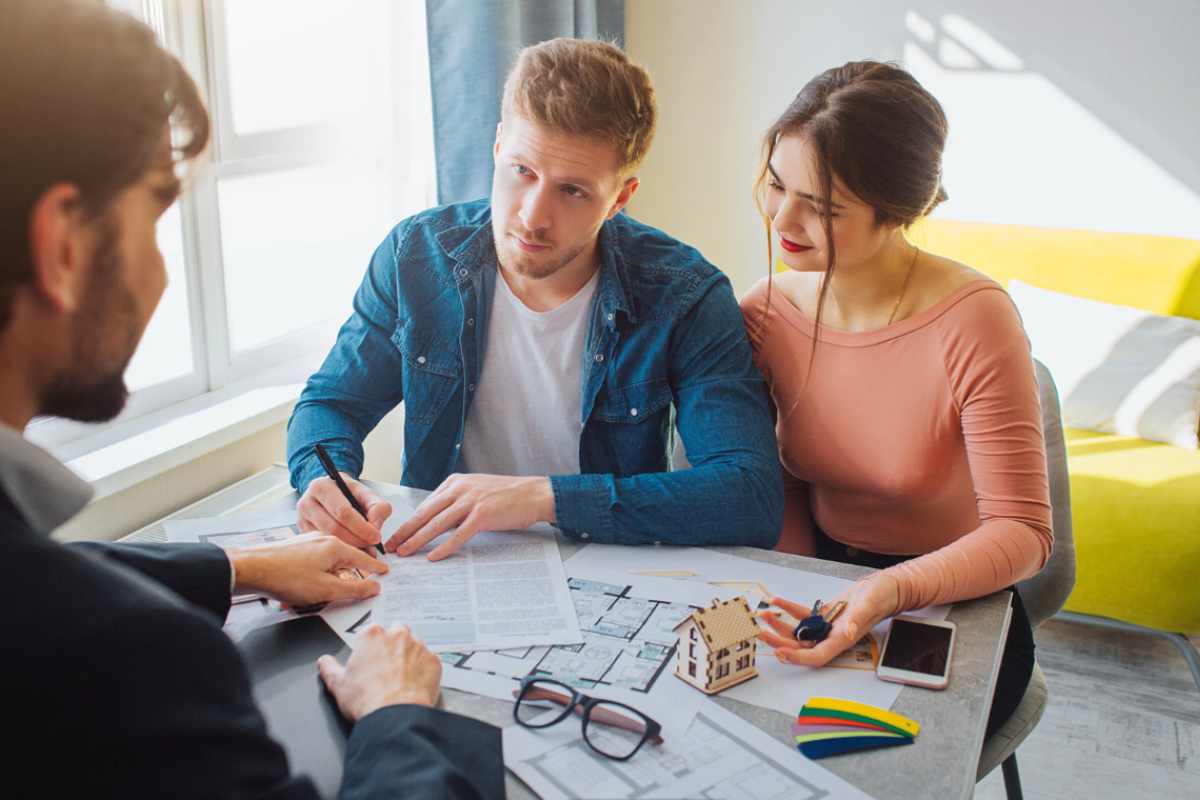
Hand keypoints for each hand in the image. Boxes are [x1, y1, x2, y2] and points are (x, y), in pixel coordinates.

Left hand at [229, 534, 387, 606]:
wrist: (251, 569)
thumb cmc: (286, 577)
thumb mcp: (326, 589)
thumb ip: (354, 590)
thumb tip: (374, 587)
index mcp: (335, 547)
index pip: (363, 558)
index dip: (375, 567)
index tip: (384, 571)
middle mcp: (324, 540)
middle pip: (346, 559)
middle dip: (351, 575)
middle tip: (358, 587)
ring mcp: (308, 542)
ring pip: (329, 562)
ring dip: (330, 578)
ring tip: (322, 595)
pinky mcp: (295, 548)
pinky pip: (315, 563)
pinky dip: (316, 575)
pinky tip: (306, 589)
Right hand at [297, 473, 391, 548]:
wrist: (332, 493)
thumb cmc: (349, 494)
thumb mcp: (367, 494)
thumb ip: (377, 507)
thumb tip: (375, 528)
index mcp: (322, 487)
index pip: (343, 512)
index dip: (362, 527)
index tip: (376, 537)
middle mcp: (307, 502)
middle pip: (334, 528)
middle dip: (356, 540)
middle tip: (371, 547)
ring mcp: (302, 519)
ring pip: (327, 540)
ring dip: (349, 548)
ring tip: (364, 549)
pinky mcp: (303, 532)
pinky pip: (322, 547)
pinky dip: (339, 552)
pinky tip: (351, 551)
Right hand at [317, 624, 441, 721]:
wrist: (394, 716)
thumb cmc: (367, 700)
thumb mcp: (338, 684)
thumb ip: (329, 668)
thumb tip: (324, 662)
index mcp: (372, 635)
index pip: (372, 632)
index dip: (370, 648)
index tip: (370, 660)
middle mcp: (398, 635)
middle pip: (396, 633)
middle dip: (392, 646)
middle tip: (386, 668)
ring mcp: (419, 647)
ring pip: (415, 646)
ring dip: (410, 657)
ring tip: (401, 679)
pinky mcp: (434, 661)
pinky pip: (429, 662)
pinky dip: (424, 671)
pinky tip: (414, 685)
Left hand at [384, 473, 554, 560]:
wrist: (534, 493)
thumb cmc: (508, 495)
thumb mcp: (476, 492)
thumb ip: (456, 504)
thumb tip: (438, 524)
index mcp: (455, 483)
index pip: (425, 505)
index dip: (408, 523)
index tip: (396, 536)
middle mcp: (459, 489)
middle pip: (425, 514)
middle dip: (405, 532)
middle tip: (390, 547)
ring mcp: (471, 501)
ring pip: (436, 524)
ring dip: (417, 540)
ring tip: (404, 552)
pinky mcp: (483, 515)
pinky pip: (458, 535)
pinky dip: (444, 547)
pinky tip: (433, 556)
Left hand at [757, 573, 900, 666]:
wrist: (885, 588)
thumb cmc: (881, 596)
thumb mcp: (870, 604)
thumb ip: (858, 619)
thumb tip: (848, 633)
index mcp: (843, 639)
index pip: (817, 656)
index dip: (798, 658)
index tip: (780, 653)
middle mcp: (833, 637)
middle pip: (802, 647)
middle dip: (780, 643)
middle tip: (761, 635)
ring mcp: (827, 627)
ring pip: (799, 633)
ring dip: (780, 627)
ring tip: (765, 616)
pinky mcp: (825, 616)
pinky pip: (803, 616)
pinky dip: (789, 609)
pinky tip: (777, 601)